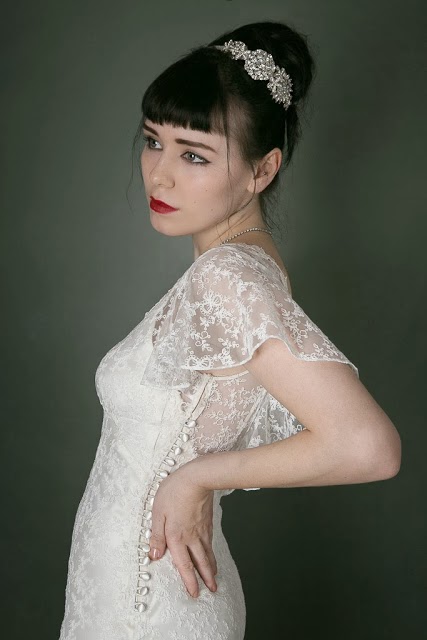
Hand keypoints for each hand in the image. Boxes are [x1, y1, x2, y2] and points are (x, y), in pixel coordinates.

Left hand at [147, 462, 217, 598]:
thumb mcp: (158, 512)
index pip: (184, 564)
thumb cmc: (174, 492)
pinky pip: (211, 542)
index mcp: (177, 537)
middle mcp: (192, 537)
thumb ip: (156, 535)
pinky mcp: (208, 521)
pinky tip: (212, 553)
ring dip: (211, 567)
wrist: (197, 478)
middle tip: (212, 590)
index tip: (194, 593)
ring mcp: (202, 529)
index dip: (189, 580)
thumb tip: (155, 556)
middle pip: (200, 562)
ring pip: (208, 553)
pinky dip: (212, 552)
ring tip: (215, 577)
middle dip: (206, 578)